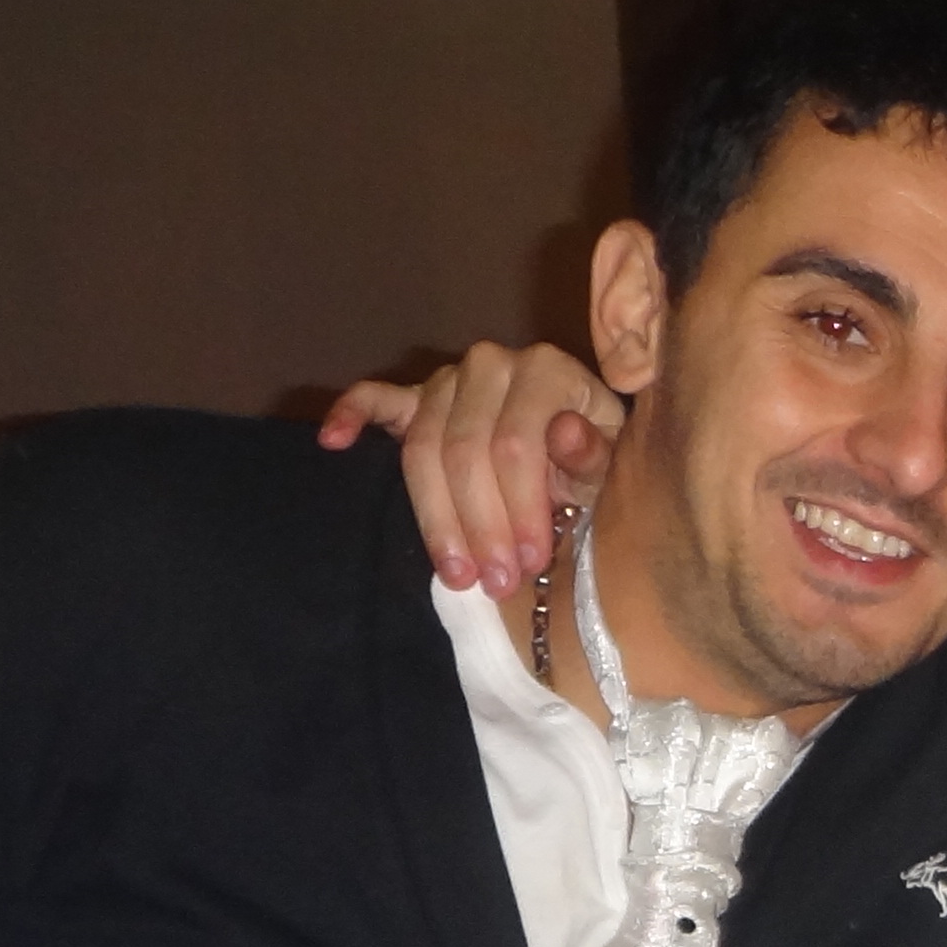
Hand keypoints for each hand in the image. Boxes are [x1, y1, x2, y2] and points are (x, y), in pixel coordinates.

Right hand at [315, 341, 625, 595]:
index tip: (530, 563)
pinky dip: (351, 415)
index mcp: (546, 371)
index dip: (518, 509)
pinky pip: (375, 399)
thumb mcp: (613, 466)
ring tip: (456, 574)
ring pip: (422, 448)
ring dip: (436, 518)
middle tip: (496, 582)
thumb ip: (594, 454)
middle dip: (480, 525)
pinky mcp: (415, 396)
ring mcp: (448, 379)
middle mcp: (492, 364)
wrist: (582, 446)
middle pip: (463, 451)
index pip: (514, 445)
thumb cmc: (596, 460)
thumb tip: (564, 432)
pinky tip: (334, 440)